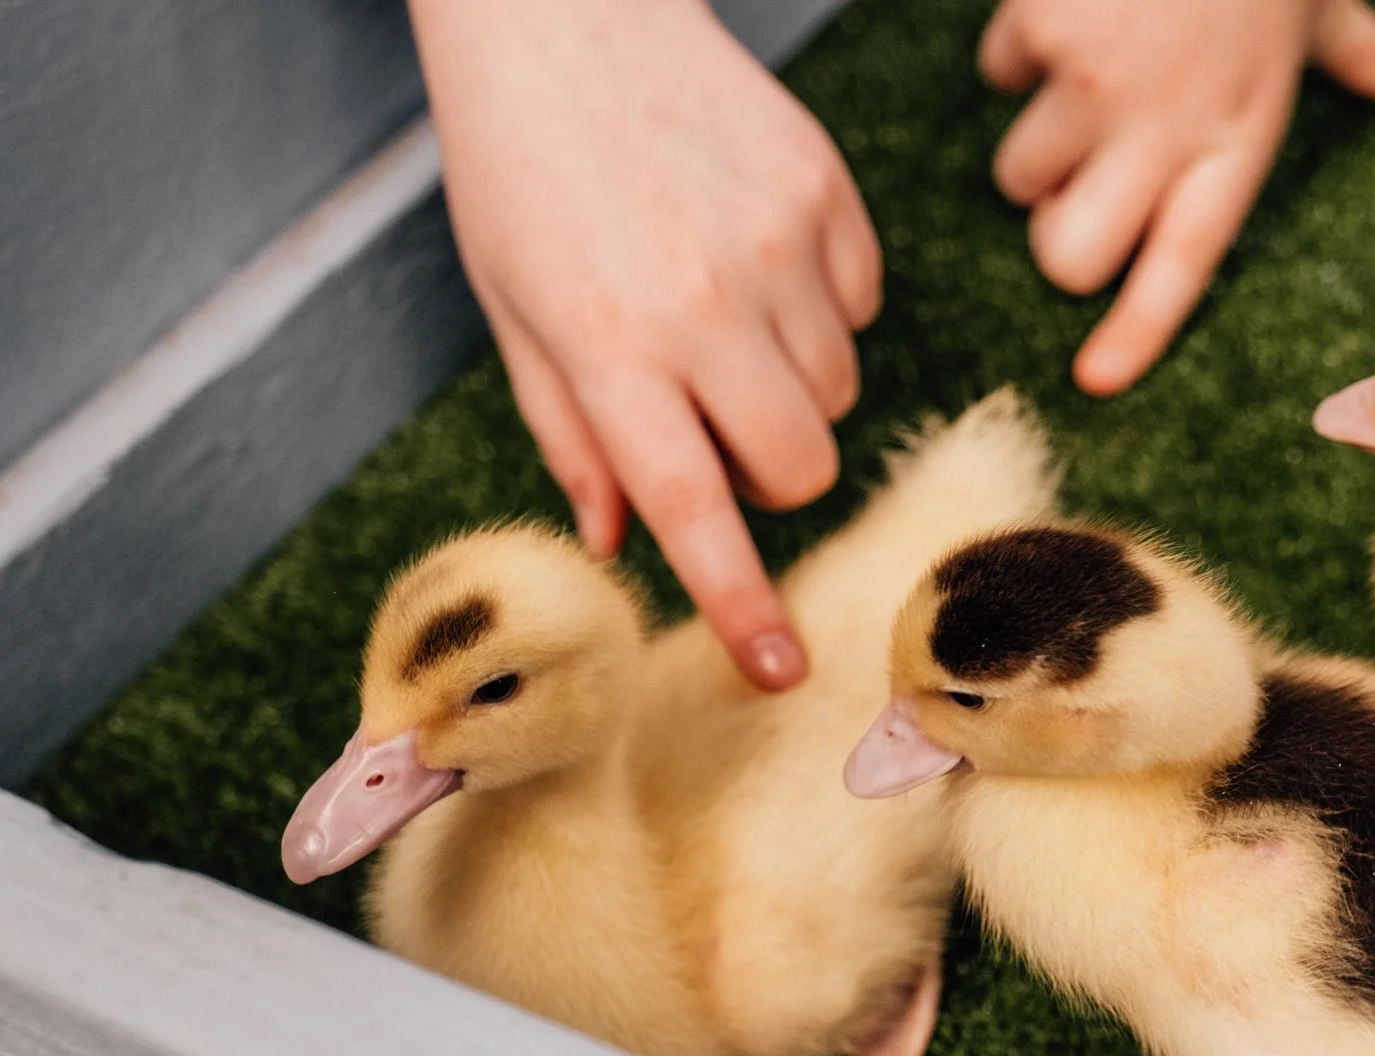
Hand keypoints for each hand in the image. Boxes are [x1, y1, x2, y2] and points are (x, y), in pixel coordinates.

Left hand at [411, 0, 883, 688]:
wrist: (565, 12)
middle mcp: (705, 304)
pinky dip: (816, 304)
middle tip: (712, 418)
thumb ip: (573, 433)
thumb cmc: (522, 167)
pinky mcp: (827, 194)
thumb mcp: (516, 308)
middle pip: (800, 467)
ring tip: (719, 304)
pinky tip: (752, 247)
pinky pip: (858, 306)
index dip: (740, 602)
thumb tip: (621, 540)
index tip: (780, 670)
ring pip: (834, 392)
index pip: (693, 509)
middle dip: (768, 471)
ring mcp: (779, 245)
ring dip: (787, 382)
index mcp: (611, 347)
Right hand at [981, 0, 1374, 396]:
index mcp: (1241, 136)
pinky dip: (1017, 50)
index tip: (1096, 380)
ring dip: (1033, 144)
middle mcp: (1169, 128)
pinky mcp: (1044, 31)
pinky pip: (999, 78)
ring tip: (1073, 84)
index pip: (1185, 262)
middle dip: (1055, 239)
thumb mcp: (1323, 3)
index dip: (1138, 327)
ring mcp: (1100, 84)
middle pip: (1070, 255)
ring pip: (1020, 178)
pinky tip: (1061, 9)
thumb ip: (1368, 56)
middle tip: (1074, 196)